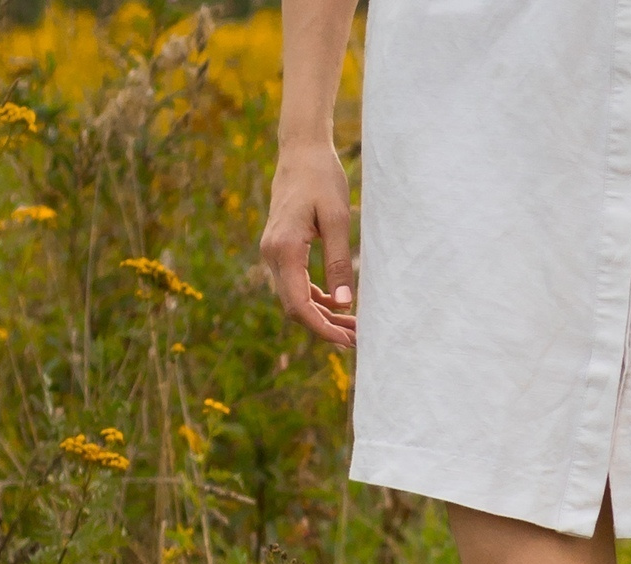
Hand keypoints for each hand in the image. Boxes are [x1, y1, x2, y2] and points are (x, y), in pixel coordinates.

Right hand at [261, 143, 355, 346]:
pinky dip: (316, 299)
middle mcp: (272, 254)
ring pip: (295, 298)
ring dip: (323, 315)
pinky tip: (340, 304)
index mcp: (284, 249)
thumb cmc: (322, 180)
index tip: (348, 342)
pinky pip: (295, 284)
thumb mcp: (338, 221)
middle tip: (359, 340)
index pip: (298, 304)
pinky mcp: (280, 249)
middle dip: (325, 327)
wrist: (301, 152)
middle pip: (294, 307)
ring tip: (355, 327)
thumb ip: (339, 263)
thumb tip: (345, 306)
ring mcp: (273, 252)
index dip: (322, 329)